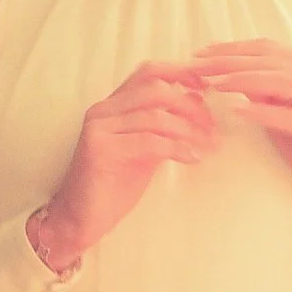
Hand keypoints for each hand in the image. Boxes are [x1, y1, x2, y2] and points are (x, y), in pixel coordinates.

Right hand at [34, 61, 220, 268]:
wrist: (80, 219)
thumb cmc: (113, 186)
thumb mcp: (145, 150)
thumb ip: (164, 126)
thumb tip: (197, 104)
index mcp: (113, 106)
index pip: (148, 72)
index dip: (180, 73)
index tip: (206, 86)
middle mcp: (103, 111)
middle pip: (155, 88)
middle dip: (190, 104)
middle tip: (211, 125)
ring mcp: (99, 129)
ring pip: (154, 115)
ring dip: (189, 129)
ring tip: (208, 144)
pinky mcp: (101, 150)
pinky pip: (149, 142)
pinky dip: (177, 148)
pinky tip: (192, 158)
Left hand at [192, 38, 291, 246]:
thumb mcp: (274, 108)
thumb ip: (256, 86)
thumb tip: (222, 66)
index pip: (266, 48)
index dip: (231, 48)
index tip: (200, 54)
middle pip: (269, 61)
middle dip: (230, 62)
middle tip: (198, 66)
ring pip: (280, 82)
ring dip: (243, 80)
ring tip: (215, 83)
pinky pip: (291, 116)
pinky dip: (264, 111)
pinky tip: (238, 110)